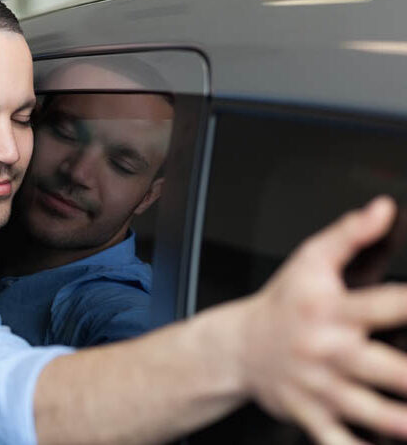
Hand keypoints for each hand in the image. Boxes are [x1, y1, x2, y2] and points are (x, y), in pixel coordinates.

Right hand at [240, 196, 406, 444]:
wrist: (239, 345)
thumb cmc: (281, 304)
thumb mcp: (309, 260)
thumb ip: (349, 234)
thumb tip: (383, 210)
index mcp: (332, 309)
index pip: (386, 303)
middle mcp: (328, 349)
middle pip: (382, 368)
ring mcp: (319, 386)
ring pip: (368, 412)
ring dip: (398, 422)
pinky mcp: (310, 414)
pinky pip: (336, 442)